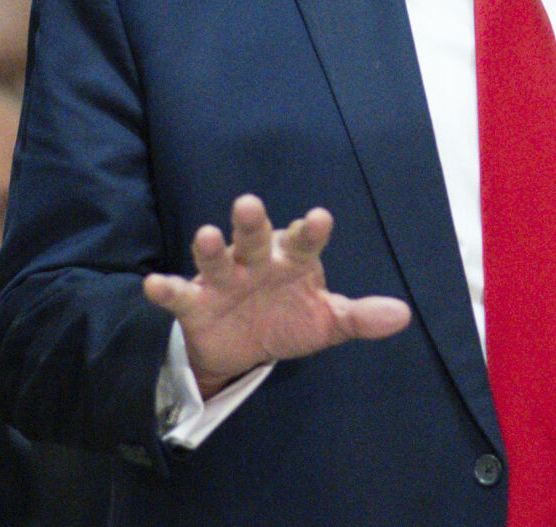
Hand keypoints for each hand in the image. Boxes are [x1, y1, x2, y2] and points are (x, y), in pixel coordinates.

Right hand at [143, 194, 410, 397]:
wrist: (244, 350)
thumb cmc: (289, 319)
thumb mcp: (326, 322)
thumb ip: (359, 316)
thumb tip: (402, 315)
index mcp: (292, 261)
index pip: (304, 243)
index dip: (310, 231)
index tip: (319, 219)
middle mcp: (256, 262)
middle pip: (255, 238)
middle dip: (252, 223)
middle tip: (249, 204)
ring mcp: (224, 280)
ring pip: (217, 259)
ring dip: (210, 247)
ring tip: (206, 234)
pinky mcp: (196, 303)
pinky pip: (179, 294)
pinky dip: (166, 288)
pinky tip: (154, 284)